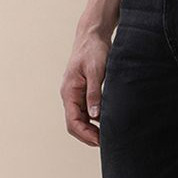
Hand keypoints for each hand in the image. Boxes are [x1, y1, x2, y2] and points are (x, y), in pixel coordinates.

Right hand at [61, 32, 109, 146]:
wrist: (92, 35)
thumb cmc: (93, 50)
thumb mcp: (96, 71)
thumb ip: (94, 93)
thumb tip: (95, 115)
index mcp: (69, 92)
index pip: (73, 122)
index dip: (86, 134)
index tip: (100, 141)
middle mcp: (70, 96)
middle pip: (75, 124)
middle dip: (88, 136)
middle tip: (107, 142)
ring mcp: (76, 94)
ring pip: (81, 119)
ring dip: (92, 129)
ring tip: (108, 135)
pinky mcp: (84, 91)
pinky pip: (87, 111)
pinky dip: (95, 120)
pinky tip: (107, 122)